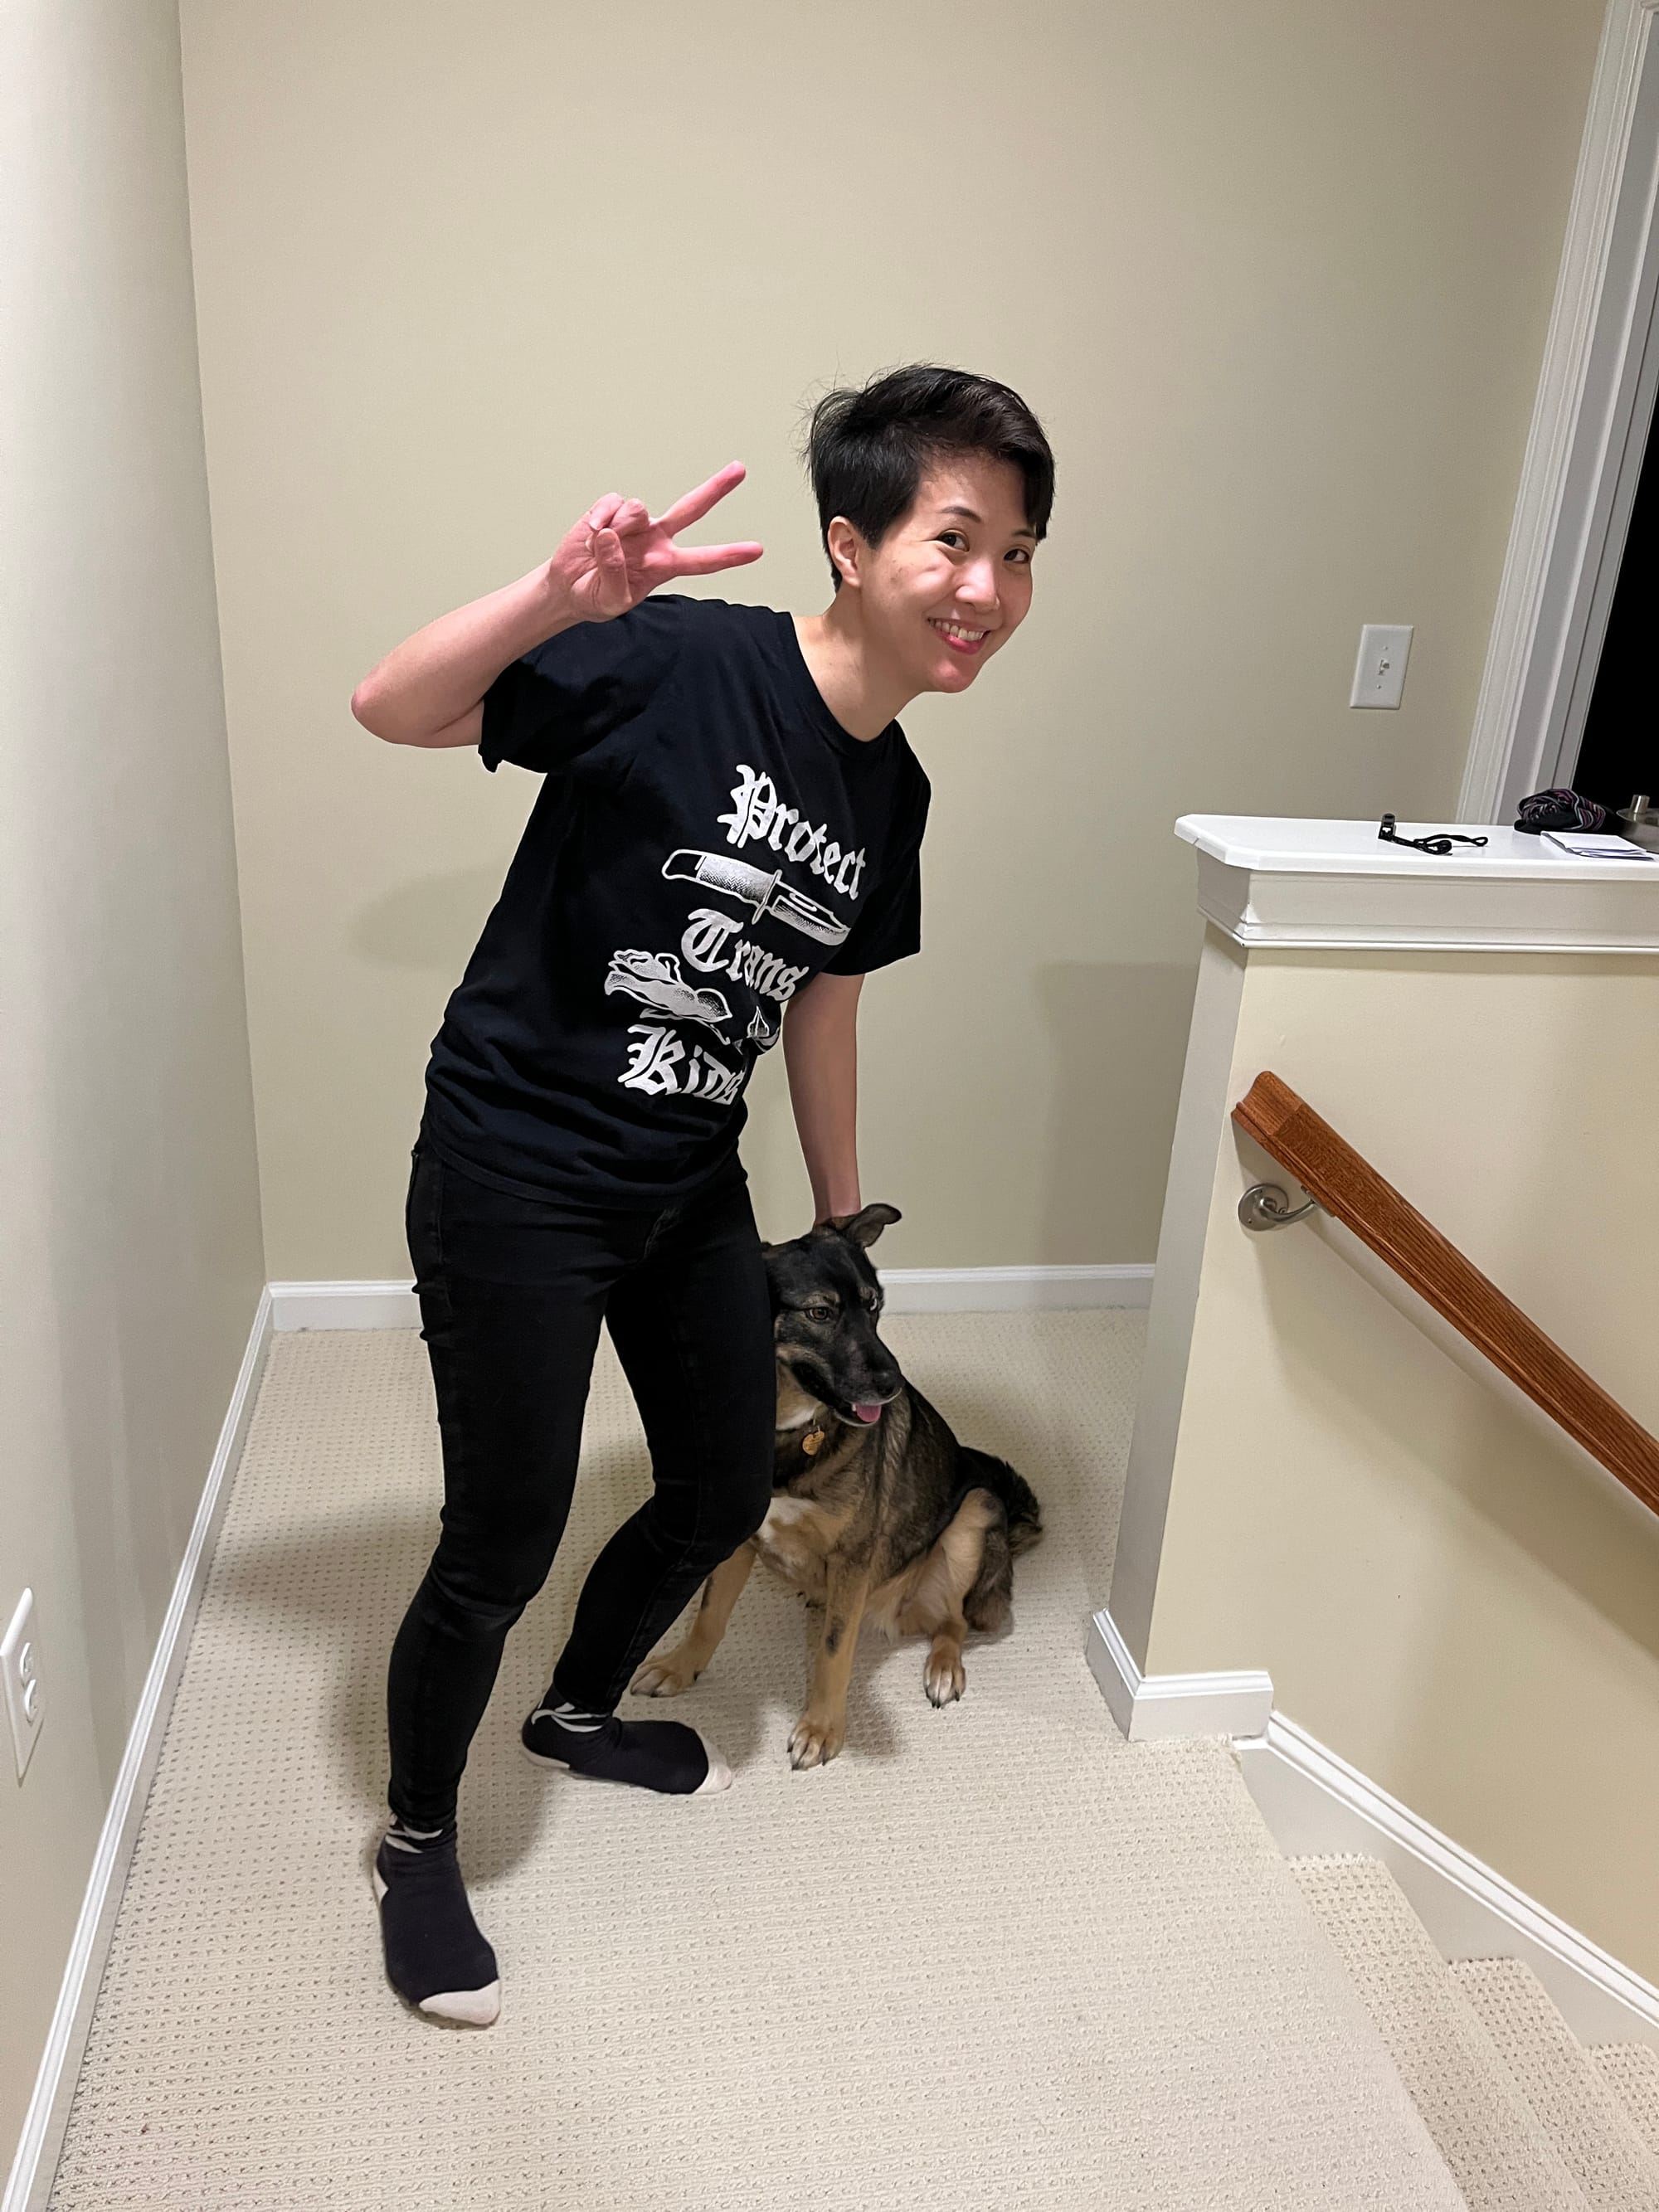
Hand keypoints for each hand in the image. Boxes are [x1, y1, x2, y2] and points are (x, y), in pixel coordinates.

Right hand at [549, 463, 763, 622]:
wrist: (569, 588)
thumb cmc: (597, 596)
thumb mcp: (610, 601)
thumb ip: (615, 574)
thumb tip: (611, 536)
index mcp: (665, 565)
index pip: (702, 560)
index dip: (728, 555)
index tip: (757, 550)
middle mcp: (655, 539)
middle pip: (690, 509)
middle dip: (716, 489)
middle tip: (740, 469)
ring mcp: (635, 523)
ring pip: (638, 508)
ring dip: (619, 526)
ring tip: (601, 545)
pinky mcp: (611, 510)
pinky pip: (612, 503)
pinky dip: (600, 517)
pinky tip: (592, 531)